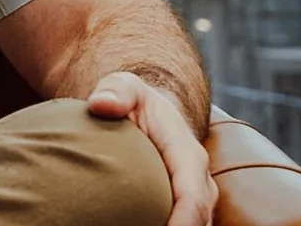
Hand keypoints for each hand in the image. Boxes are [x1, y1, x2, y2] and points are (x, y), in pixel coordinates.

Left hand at [87, 70, 215, 225]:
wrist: (150, 117)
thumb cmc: (135, 103)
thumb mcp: (124, 87)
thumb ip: (116, 91)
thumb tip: (100, 104)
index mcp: (188, 156)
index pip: (193, 198)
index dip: (182, 223)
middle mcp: (200, 185)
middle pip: (198, 224)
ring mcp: (195, 203)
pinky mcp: (183, 214)